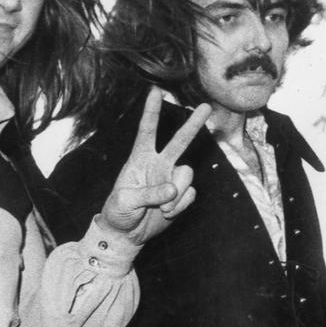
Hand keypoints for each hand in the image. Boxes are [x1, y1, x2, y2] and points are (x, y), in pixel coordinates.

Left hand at [100, 87, 210, 245]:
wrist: (127, 234)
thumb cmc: (118, 212)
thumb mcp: (125, 201)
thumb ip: (148, 193)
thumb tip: (172, 189)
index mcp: (139, 160)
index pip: (147, 132)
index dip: (151, 112)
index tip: (156, 92)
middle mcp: (158, 165)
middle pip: (179, 141)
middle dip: (193, 124)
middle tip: (207, 107)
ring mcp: (171, 179)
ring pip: (187, 175)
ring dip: (177, 194)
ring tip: (162, 209)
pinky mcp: (180, 196)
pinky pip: (190, 195)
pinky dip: (180, 206)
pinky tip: (166, 213)